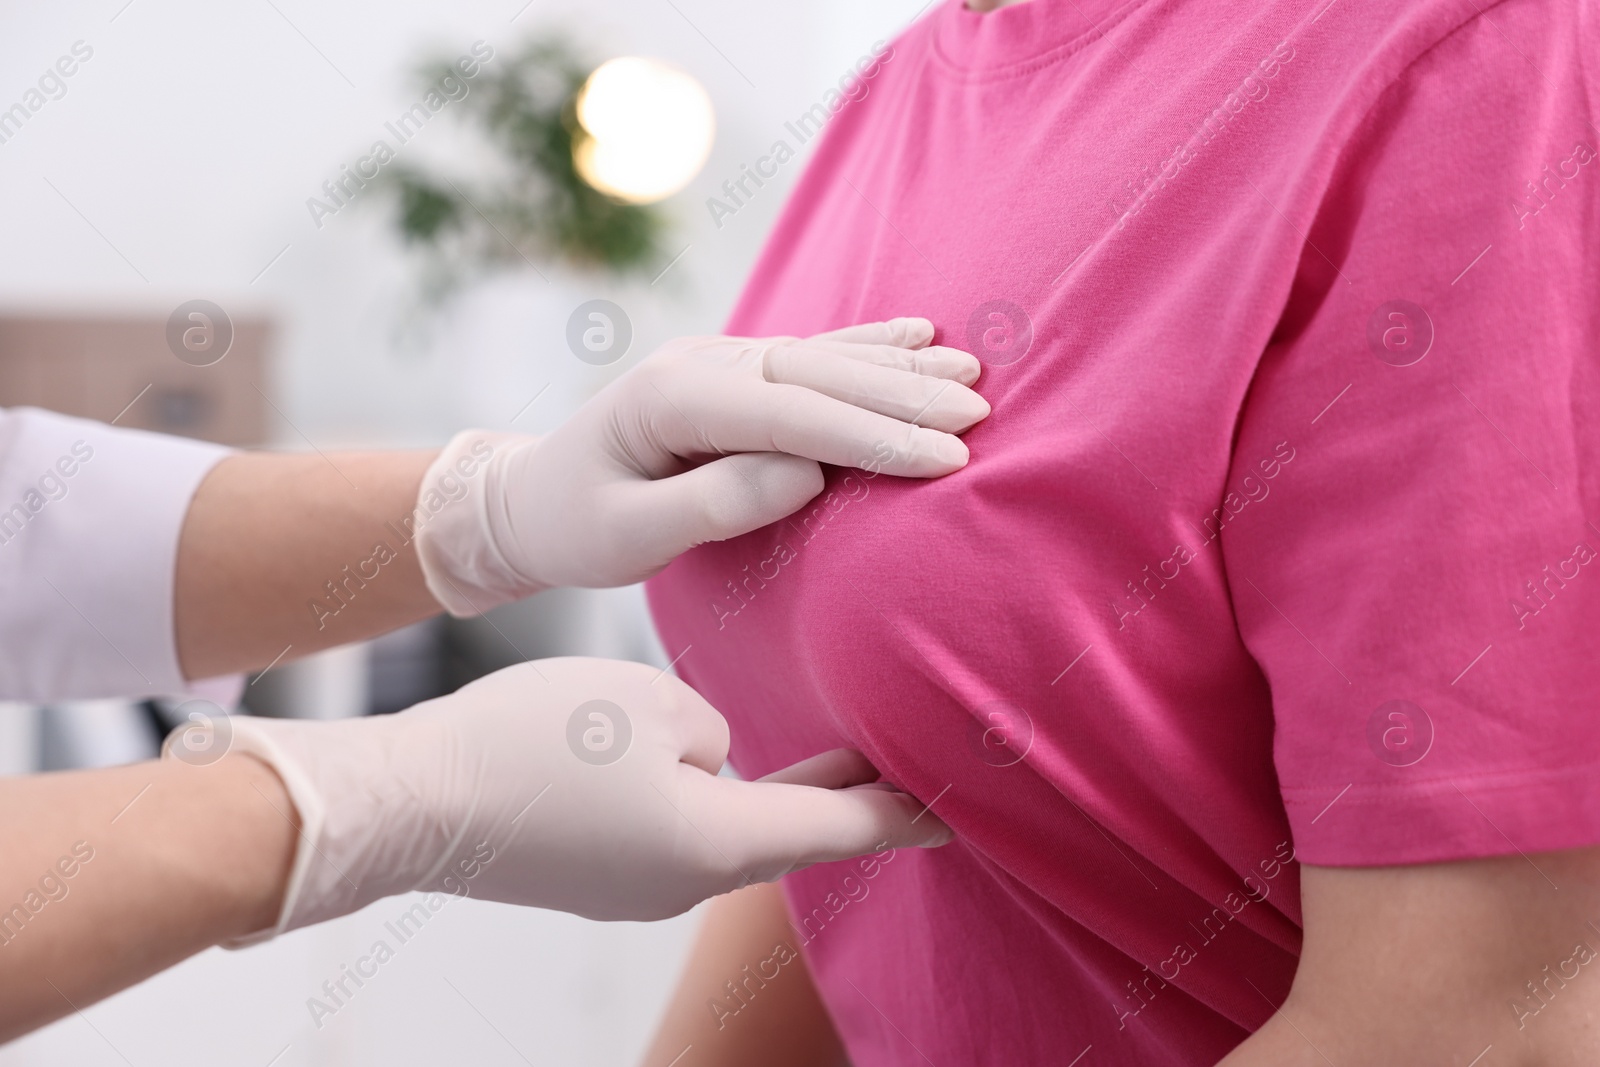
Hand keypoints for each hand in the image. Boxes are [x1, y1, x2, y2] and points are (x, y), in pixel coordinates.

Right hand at [206, 657, 952, 934]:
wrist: (413, 801)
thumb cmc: (529, 742)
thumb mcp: (647, 702)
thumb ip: (710, 727)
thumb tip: (712, 750)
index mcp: (715, 842)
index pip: (840, 826)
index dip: (907, 812)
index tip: (964, 804)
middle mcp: (688, 881)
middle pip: (797, 832)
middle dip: (856, 798)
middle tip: (917, 766)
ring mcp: (641, 888)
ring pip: (737, 829)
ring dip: (788, 790)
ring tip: (837, 746)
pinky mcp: (602, 875)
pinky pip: (686, 831)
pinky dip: (722, 797)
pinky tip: (720, 761)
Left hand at [414, 317, 987, 614]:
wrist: (526, 499)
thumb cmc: (573, 527)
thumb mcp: (624, 538)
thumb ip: (710, 505)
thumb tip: (805, 475)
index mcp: (671, 400)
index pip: (789, 414)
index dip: (870, 434)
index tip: (942, 459)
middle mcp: (700, 365)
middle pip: (817, 373)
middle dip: (901, 394)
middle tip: (978, 415)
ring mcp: (717, 360)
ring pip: (823, 356)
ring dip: (898, 365)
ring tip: (972, 374)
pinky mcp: (732, 373)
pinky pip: (812, 353)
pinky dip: (869, 344)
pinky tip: (919, 333)